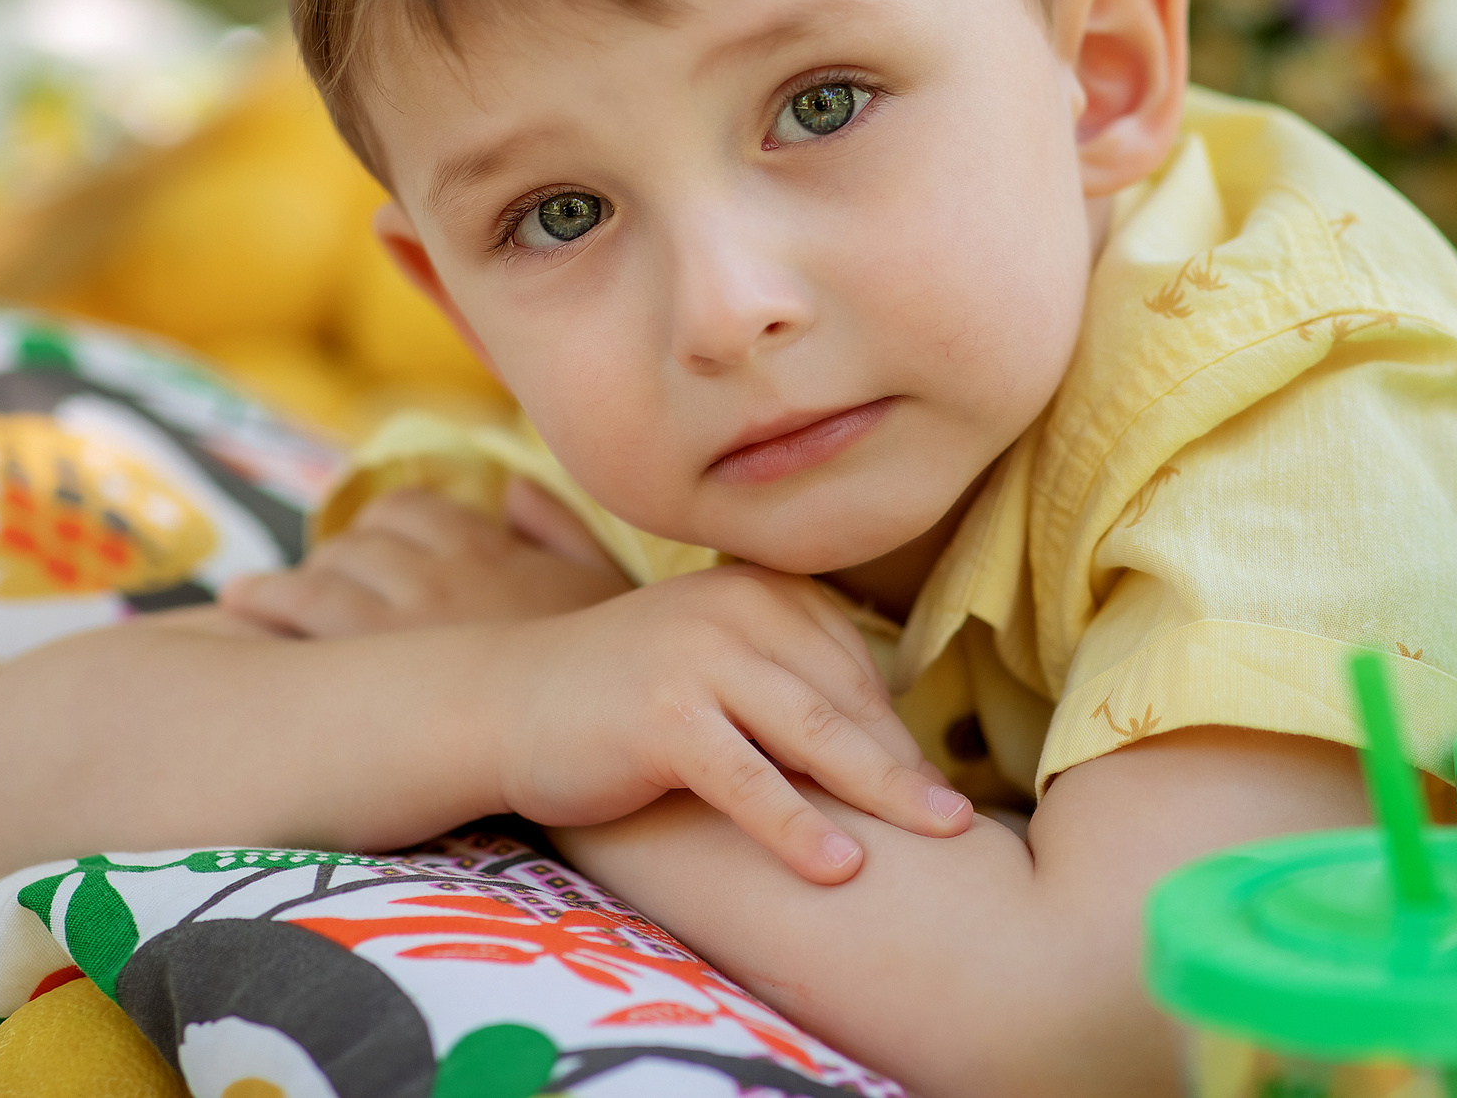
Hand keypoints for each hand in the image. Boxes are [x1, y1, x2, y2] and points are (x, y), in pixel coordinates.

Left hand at [222, 480, 629, 637]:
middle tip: (311, 585)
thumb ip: (560, 529)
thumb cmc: (613, 674)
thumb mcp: (605, 585)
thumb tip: (516, 488)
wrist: (603, 731)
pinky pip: (299, 610)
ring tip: (254, 599)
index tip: (371, 549)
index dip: (382, 526)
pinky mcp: (369, 665)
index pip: (413, 508)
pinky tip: (244, 611)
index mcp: (492, 550)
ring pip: (322, 572)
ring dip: (286, 584)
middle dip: (331, 559)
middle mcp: (442, 572)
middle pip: (358, 540)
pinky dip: (266, 603)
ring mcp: (402, 617)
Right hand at [492, 564, 973, 882]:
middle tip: (961, 817)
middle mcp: (737, 608)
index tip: (929, 782)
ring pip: (815, 732)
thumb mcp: (711, 664)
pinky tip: (841, 867)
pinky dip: (799, 826)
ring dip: (882, 788)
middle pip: (846, 695)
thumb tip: (884, 742)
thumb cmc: (614, 695)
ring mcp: (699, 658)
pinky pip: (750, 781)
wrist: (496, 701)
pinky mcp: (665, 717)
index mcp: (758, 589)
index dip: (893, 728)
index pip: (852, 661)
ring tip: (940, 833)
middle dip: (906, 762)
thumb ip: (783, 679)